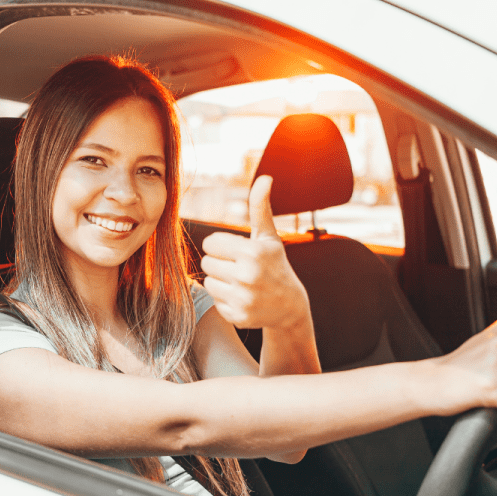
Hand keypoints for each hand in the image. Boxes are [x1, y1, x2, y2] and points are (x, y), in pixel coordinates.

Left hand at [201, 175, 309, 329]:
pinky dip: (225, 300)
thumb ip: (260, 207)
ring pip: (208, 282)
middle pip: (206, 263)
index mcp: (253, 252)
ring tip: (240, 283)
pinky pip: (215, 301)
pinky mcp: (238, 317)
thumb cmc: (275, 265)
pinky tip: (243, 298)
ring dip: (220, 282)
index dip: (221, 246)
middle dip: (220, 264)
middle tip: (239, 268)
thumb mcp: (268, 236)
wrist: (290, 306)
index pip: (210, 243)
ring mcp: (243, 299)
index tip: (237, 252)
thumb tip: (265, 178)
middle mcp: (248, 276)